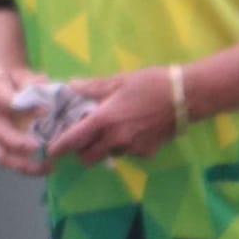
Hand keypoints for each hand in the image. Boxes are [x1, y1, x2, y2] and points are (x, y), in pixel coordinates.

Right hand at [0, 66, 48, 178]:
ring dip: (25, 166)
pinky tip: (49, 167)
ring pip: (4, 157)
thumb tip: (43, 84)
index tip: (45, 110)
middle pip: (1, 136)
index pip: (1, 100)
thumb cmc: (12, 82)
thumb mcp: (21, 75)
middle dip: (19, 144)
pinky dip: (30, 168)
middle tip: (39, 146)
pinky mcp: (3, 148)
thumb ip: (31, 81)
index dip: (21, 105)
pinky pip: (13, 162)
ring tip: (49, 167)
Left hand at [51, 69, 182, 167]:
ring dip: (105, 148)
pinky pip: (129, 153)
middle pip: (88, 157)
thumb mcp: (119, 80)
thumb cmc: (151, 83)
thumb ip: (93, 87)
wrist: (186, 97)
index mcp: (105, 120)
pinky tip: (136, 130)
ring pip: (109, 155)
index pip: (74, 140)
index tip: (51, 149)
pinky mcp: (147, 153)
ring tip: (114, 130)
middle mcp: (116, 139)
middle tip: (84, 139)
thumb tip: (71, 86)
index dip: (59, 147)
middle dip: (82, 152)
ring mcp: (132, 149)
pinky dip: (126, 146)